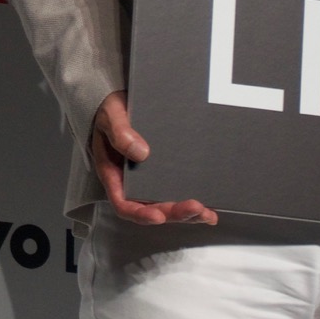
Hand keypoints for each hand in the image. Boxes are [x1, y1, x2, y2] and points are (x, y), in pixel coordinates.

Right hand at [90, 91, 215, 225]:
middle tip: (195, 208)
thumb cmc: (110, 111)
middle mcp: (131, 183)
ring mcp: (148, 180)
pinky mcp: (164, 174)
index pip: (123, 203)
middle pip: (150, 209)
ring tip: (206, 214)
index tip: (158, 216)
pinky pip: (176, 193)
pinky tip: (209, 211)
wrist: (121, 102)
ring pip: (166, 206)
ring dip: (187, 214)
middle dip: (173, 213)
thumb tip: (142, 153)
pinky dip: (193, 206)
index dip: (140, 214)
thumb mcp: (110, 117)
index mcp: (113, 174)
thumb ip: (120, 133)